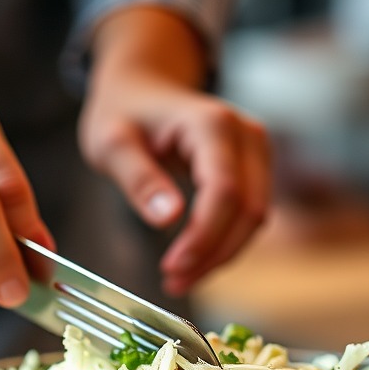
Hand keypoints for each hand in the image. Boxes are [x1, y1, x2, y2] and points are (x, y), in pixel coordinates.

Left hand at [79, 8, 270, 295]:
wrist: (141, 86)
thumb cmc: (122, 112)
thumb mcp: (111, 144)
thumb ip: (138, 178)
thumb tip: (170, 218)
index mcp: (212, 124)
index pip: (224, 192)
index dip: (204, 237)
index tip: (172, 269)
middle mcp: (246, 134)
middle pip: (248, 210)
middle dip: (213, 254)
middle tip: (173, 283)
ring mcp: (256, 150)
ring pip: (254, 217)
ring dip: (221, 254)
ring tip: (178, 278)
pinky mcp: (256, 167)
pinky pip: (249, 214)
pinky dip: (225, 242)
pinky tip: (193, 259)